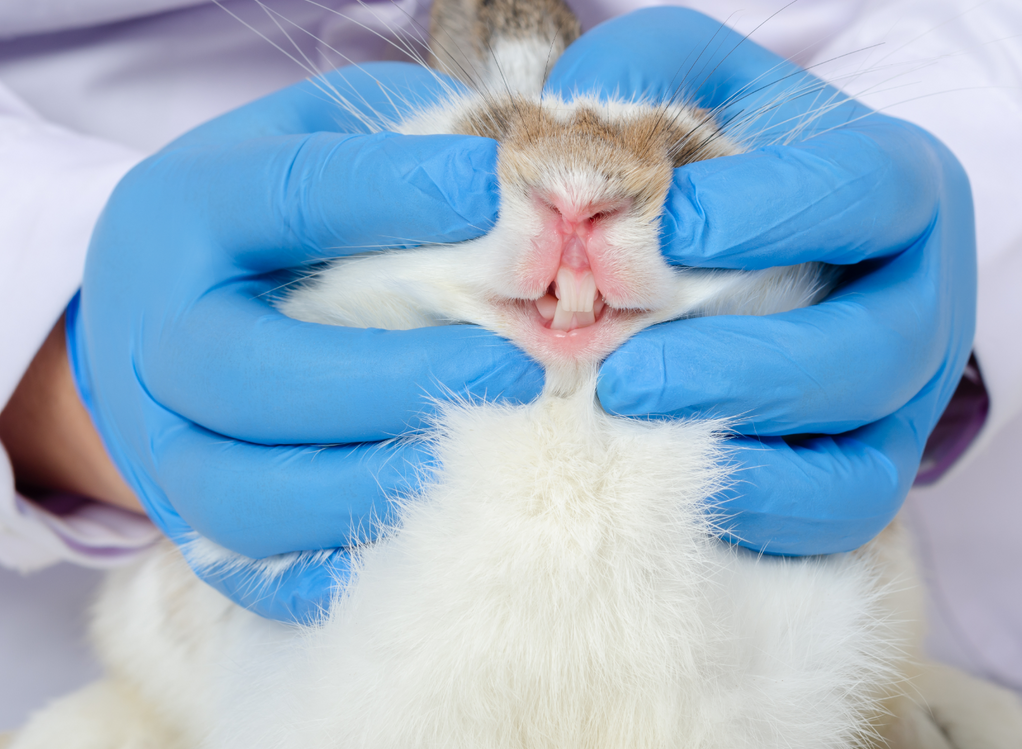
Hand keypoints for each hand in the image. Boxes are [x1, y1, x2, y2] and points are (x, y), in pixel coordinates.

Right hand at [68, 62, 541, 619]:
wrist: (146, 311)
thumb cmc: (256, 217)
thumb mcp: (302, 138)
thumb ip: (389, 140)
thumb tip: (512, 172)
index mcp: (184, 215)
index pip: (293, 198)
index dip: (406, 196)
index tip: (509, 199)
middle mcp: (156, 336)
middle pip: (256, 375)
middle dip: (400, 381)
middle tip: (519, 372)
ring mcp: (161, 443)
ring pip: (252, 496)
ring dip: (382, 485)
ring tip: (488, 458)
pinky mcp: (186, 521)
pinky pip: (259, 572)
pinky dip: (346, 563)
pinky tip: (429, 528)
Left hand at [547, 8, 975, 553]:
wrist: (733, 240)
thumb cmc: (708, 157)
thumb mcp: (682, 80)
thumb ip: (637, 81)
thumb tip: (560, 157)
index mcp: (893, 185)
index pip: (864, 193)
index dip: (768, 216)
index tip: (660, 236)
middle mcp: (916, 299)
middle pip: (873, 350)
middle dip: (741, 369)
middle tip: (623, 373)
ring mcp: (900, 399)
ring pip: (859, 455)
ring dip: (738, 451)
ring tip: (625, 426)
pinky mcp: (865, 470)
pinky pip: (832, 514)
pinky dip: (752, 509)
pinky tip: (660, 482)